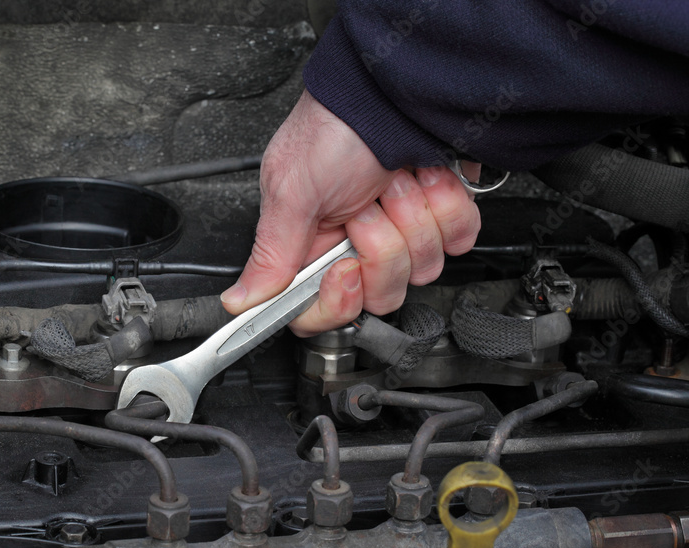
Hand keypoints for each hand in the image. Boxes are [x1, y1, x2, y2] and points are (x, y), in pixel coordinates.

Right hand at [221, 89, 481, 336]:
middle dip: (382, 247)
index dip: (337, 302)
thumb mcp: (292, 191)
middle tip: (367, 207)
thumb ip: (271, 255)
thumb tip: (237, 301)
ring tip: (395, 180)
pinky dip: (448, 205)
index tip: (344, 270)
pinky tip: (427, 178)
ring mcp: (402, 231)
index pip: (320, 312)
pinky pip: (458, 240)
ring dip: (413, 216)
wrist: (396, 88)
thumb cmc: (337, 126)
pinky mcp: (442, 216)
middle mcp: (356, 246)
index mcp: (312, 247)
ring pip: (422, 268)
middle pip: (378, 295)